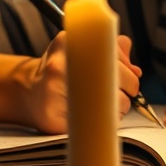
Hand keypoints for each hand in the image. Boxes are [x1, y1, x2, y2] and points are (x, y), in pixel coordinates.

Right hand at [17, 32, 140, 133]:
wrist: (29, 93)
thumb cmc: (61, 73)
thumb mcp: (81, 51)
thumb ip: (111, 51)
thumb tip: (136, 70)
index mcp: (68, 41)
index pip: (113, 57)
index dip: (128, 73)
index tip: (131, 80)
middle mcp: (59, 63)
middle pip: (112, 81)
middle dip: (127, 94)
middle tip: (122, 97)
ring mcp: (53, 89)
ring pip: (105, 105)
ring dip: (116, 111)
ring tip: (106, 108)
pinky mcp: (52, 115)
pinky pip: (91, 123)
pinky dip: (101, 124)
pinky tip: (93, 118)